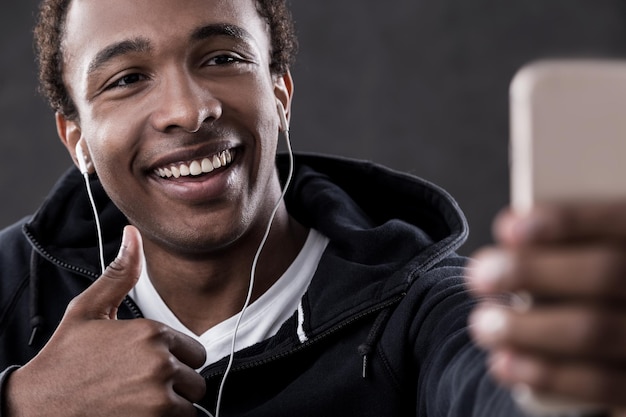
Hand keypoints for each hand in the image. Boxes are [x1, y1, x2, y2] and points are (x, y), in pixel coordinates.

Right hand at [4, 226, 206, 416]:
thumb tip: (133, 235)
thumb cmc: (64, 360)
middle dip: (177, 383)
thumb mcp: (88, 310)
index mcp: (151, 332)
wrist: (37, 407)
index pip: (195, 351)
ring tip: (140, 401)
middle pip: (196, 377)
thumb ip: (120, 274)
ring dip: (173, 406)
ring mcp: (159, 396)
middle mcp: (161, 362)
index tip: (146, 366)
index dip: (174, 360)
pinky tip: (140, 415)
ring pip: (192, 403)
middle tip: (144, 386)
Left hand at [465, 203, 625, 413]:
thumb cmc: (595, 285)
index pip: (619, 220)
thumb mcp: (597, 254)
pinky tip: (504, 364)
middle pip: (604, 273)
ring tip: (482, 324)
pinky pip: (599, 384)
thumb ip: (572, 243)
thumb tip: (513, 238)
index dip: (566, 221)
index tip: (508, 228)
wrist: (625, 337)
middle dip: (531, 271)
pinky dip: (545, 374)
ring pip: (595, 330)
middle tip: (478, 275)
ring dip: (525, 328)